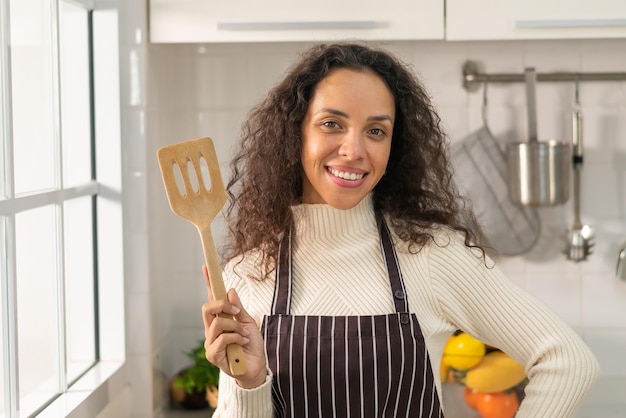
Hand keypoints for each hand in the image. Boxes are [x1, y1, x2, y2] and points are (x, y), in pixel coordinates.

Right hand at [201, 266, 266, 388]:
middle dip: (222, 305)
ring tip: (244, 334)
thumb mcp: (248, 323)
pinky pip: (222, 338)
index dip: (208, 283)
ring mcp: (210, 343)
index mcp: (219, 321)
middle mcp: (211, 331)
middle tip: (237, 312)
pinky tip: (242, 342)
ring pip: (216, 323)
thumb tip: (231, 290)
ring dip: (234, 326)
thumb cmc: (251, 346)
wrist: (257, 367)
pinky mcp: (213, 355)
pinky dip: (236, 337)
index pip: (211, 299)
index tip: (207, 267)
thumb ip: (238, 309)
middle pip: (207, 308)